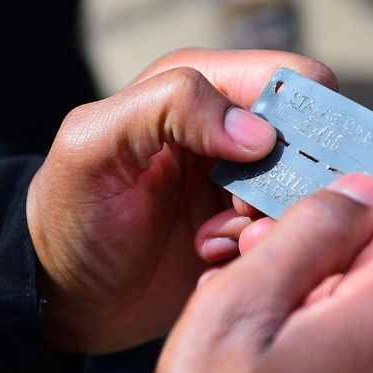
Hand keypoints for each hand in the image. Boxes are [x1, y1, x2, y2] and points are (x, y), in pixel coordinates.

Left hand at [27, 47, 338, 352]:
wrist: (62, 293)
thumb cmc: (69, 214)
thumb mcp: (94, 146)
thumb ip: (167, 107)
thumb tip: (258, 132)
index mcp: (194, 87)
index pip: (288, 78)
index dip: (297, 118)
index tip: (269, 167)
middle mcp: (227, 129)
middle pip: (310, 138)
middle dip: (292, 180)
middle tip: (241, 219)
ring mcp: (240, 183)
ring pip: (306, 191)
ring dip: (273, 223)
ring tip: (215, 245)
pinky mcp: (245, 231)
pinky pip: (289, 233)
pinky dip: (262, 249)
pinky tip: (211, 262)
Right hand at [134, 174, 372, 372]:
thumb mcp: (234, 313)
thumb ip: (302, 237)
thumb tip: (357, 190)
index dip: (353, 192)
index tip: (293, 207)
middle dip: (338, 238)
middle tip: (261, 261)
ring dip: (332, 284)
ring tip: (258, 312)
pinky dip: (338, 328)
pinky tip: (273, 354)